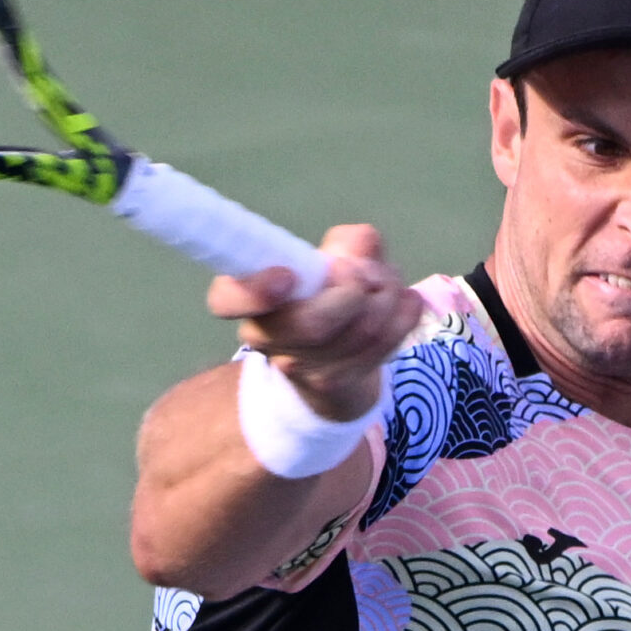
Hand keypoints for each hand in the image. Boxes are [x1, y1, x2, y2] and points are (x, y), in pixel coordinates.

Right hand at [207, 224, 423, 420]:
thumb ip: (349, 244)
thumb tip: (361, 249)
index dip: (254, 292)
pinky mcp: (336, 386)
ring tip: (387, 285)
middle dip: (354, 292)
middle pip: (312, 325)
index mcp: (249, 297)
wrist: (337, 364)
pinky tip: (403, 303)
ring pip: (358, 334)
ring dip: (387, 299)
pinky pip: (383, 347)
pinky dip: (403, 317)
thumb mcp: (335, 258)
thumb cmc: (327, 294)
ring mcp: (301, 368)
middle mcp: (266, 337)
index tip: (287, 277)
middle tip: (364, 273)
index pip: (227, 300)